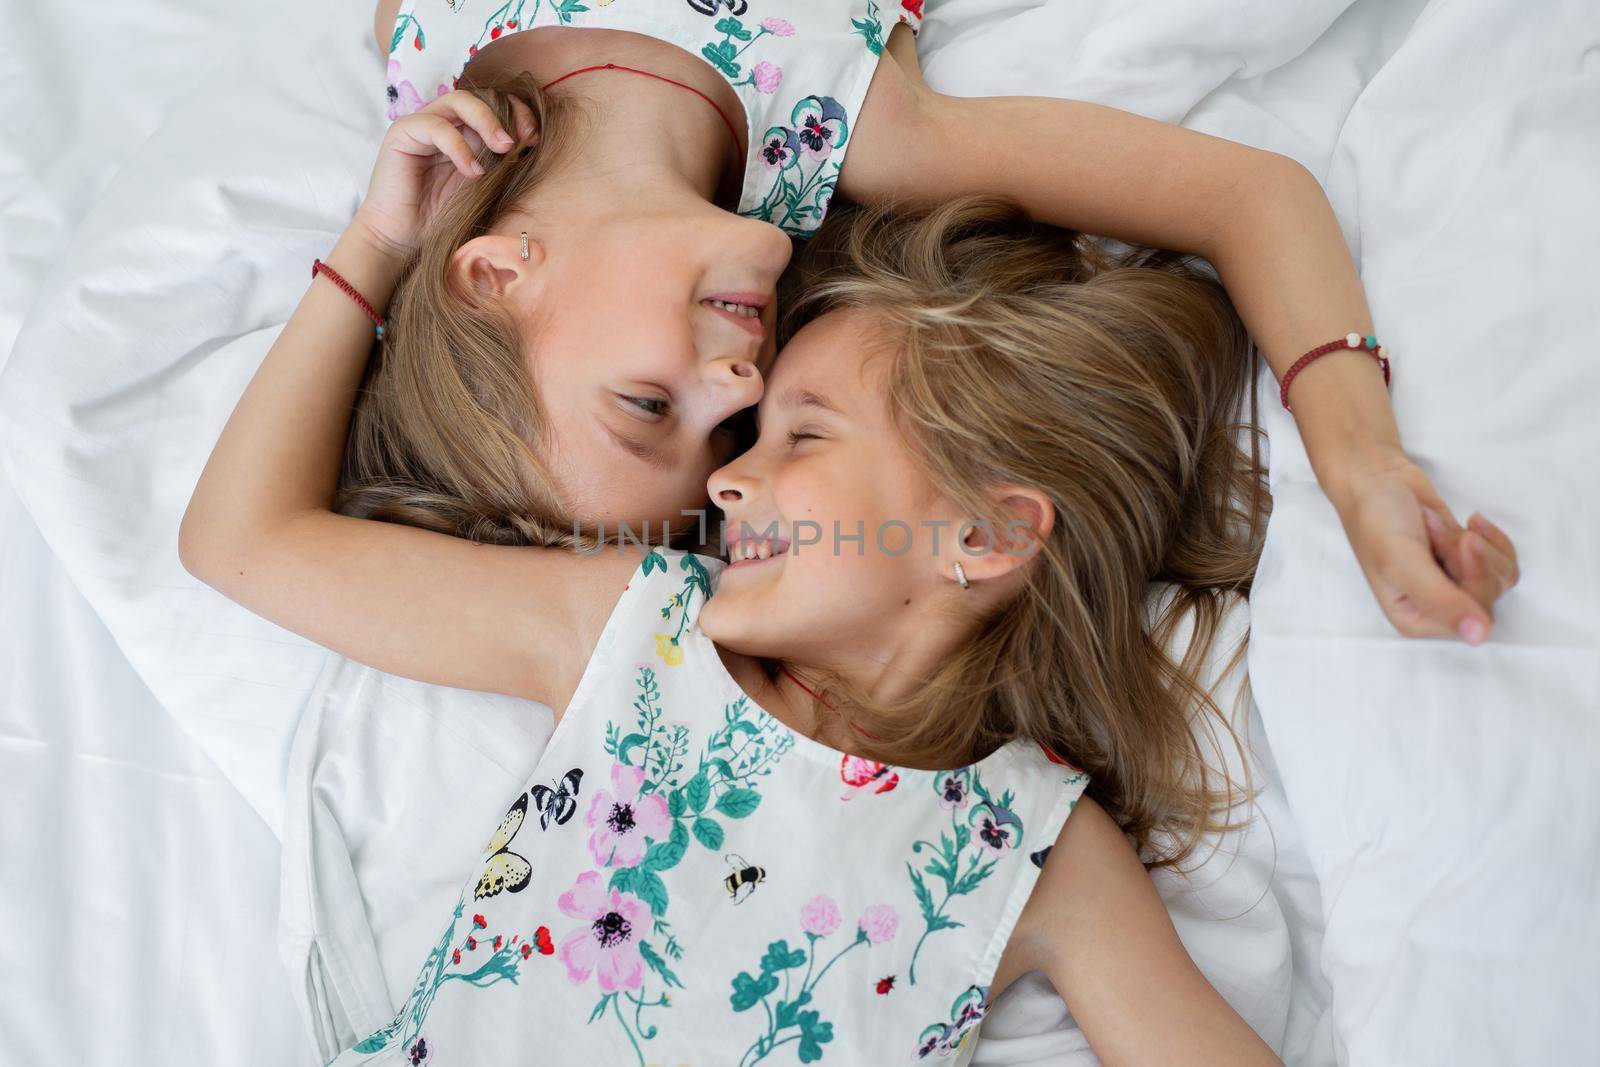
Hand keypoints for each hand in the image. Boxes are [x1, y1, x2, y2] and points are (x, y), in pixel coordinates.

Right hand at [351, 88, 537, 261]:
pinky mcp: (403, 133)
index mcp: (464, 132)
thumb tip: (530, 145)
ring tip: (503, 149)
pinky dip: (460, 148)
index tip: (534, 140)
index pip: (494, 104)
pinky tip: (473, 173)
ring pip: (458, 101)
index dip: (518, 114)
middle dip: (508, 114)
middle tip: (524, 140)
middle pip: (480, 97)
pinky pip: (437, 127)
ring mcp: (422, 124)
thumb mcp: (482, 186)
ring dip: (487, 121)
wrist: (402, 239)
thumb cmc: (441, 216)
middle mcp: (444, 122)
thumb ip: (501, 164)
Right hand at [1331, 448, 1519, 643]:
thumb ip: (1441, 601)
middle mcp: (1436, 608)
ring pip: (1499, 579)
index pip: (1470, 618)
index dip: (1473, 578)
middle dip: (1472, 556)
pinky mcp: (1467, 563)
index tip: (1459, 543)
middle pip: (1488, 597)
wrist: (1377, 479)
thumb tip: (1479, 637)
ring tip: (1436, 525)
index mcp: (1414, 619)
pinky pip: (1503, 562)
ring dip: (1476, 544)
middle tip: (1436, 529)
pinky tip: (1469, 522)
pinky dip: (1491, 538)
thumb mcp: (1404, 563)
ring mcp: (1454, 585)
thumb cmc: (1379, 521)